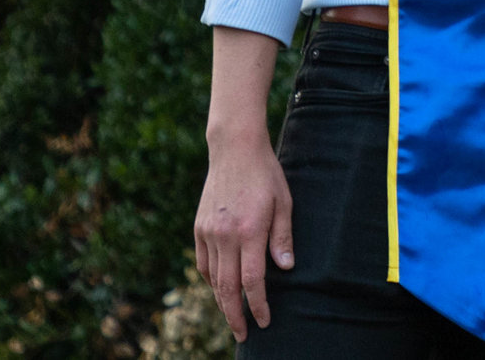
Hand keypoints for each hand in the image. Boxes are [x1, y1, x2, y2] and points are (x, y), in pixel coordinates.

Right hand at [195, 127, 292, 340]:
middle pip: (227, 287)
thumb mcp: (284, 203)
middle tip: (244, 333)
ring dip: (222, 301)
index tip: (265, 321)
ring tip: (233, 316)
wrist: (235, 151)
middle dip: (235, 314)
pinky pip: (203, 263)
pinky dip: (211, 280)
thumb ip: (283, 237)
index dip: (258, 305)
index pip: (253, 280)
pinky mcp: (198, 228)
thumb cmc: (267, 175)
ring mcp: (208, 233)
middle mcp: (225, 236)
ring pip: (213, 278)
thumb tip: (286, 269)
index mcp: (250, 231)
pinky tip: (220, 288)